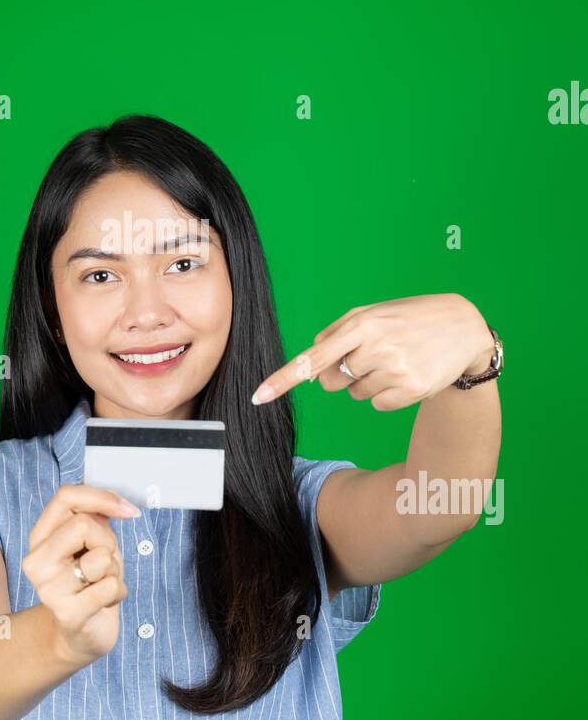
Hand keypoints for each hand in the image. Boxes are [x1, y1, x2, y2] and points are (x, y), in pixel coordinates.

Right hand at [21, 483, 140, 665]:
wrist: (77, 635)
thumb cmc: (88, 583)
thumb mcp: (91, 543)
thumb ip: (95, 518)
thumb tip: (116, 503)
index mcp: (40, 537)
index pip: (66, 497)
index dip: (102, 498)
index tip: (127, 510)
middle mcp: (36, 561)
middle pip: (83, 525)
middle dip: (109, 541)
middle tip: (106, 562)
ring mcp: (48, 590)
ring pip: (100, 558)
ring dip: (115, 570)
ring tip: (102, 584)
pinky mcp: (67, 614)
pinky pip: (109, 586)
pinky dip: (119, 592)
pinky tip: (105, 602)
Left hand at [251, 293, 493, 412]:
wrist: (463, 327)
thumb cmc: (408, 318)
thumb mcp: (373, 314)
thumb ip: (337, 333)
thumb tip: (312, 366)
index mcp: (360, 324)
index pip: (313, 358)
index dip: (282, 380)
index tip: (257, 398)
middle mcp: (376, 347)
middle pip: (331, 381)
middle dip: (342, 373)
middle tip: (372, 355)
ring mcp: (395, 370)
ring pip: (354, 394)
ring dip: (368, 382)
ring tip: (396, 360)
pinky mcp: (411, 391)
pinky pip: (377, 405)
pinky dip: (386, 395)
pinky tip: (406, 374)